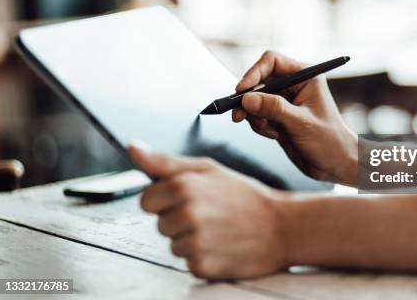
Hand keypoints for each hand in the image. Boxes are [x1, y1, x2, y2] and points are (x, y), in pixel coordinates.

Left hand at [128, 144, 287, 278]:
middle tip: (209, 213)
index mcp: (184, 186)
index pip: (146, 200)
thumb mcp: (208, 169)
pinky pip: (187, 263)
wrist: (282, 227)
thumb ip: (165, 162)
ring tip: (218, 229)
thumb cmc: (246, 196)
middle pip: (159, 224)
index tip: (188, 198)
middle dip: (179, 219)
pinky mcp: (202, 266)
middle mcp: (187, 214)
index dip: (165, 199)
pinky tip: (222, 245)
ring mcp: (194, 242)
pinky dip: (202, 257)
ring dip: (190, 240)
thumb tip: (134, 149)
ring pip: (173, 245)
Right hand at [232, 51, 357, 184]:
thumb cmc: (329, 140)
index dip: (254, 73)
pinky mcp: (278, 117)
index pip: (272, 61)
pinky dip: (259, 125)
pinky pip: (257, 115)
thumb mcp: (301, 123)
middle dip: (248, 98)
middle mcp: (294, 85)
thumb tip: (247, 99)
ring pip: (255, 99)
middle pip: (259, 80)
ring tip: (267, 130)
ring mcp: (284, 101)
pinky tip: (273, 134)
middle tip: (238, 115)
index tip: (242, 90)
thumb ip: (274, 109)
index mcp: (305, 76)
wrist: (335, 165)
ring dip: (254, 115)